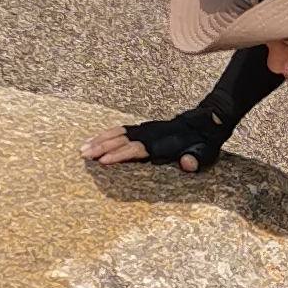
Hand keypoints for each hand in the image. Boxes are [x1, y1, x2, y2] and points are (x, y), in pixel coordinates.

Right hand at [90, 108, 229, 172]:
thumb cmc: (202, 143)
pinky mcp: (143, 128)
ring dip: (100, 140)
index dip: (119, 155)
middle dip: (102, 147)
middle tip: (84, 155)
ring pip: (118, 133)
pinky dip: (106, 134)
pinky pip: (121, 130)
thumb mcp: (204, 153)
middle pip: (121, 140)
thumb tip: (187, 164)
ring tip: (83, 149)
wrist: (204, 123)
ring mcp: (145, 130)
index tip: (103, 161)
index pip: (136, 149)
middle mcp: (150, 134)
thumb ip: (195, 159)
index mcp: (162, 143)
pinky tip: (94, 140)